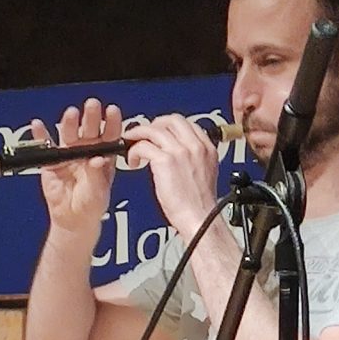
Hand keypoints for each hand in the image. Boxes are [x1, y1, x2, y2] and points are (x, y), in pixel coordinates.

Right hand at [36, 99, 121, 235]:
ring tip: (72, 113)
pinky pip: (45, 146)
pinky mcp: (51, 161)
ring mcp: (68, 153)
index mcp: (103, 155)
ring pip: (69, 133)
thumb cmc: (91, 204)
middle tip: (92, 105)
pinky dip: (40, 135)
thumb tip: (97, 159)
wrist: (73, 219)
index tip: (112, 110)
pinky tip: (38, 125)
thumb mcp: (98, 192)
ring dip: (70, 122)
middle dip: (91, 116)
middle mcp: (87, 150)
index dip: (111, 122)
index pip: (109, 135)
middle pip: (89, 129)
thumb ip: (97, 175)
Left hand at [123, 113, 219, 238]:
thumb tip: (178, 153)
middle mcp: (195, 146)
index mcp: (207, 148)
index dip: (168, 126)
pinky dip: (134, 151)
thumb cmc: (199, 205)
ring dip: (139, 135)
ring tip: (131, 145)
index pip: (186, 124)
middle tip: (143, 135)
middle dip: (153, 125)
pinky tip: (133, 161)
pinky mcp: (165, 161)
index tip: (159, 132)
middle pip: (171, 120)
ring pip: (154, 129)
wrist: (199, 219)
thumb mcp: (205, 174)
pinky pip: (143, 145)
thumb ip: (194, 159)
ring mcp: (180, 152)